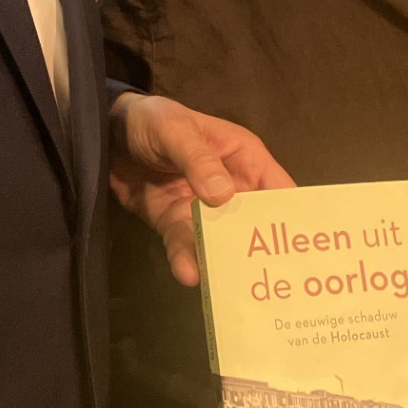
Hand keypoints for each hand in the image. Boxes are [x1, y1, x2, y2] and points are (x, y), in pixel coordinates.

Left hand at [111, 93, 295, 285]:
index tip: (303, 250)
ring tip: (232, 287)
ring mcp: (202, 210)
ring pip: (220, 241)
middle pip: (254, 224)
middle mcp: (231, 187)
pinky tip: (190, 275)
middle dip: (262, 250)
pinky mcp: (175, 223)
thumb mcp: (175, 130)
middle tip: (273, 280)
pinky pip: (185, 245)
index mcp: (244, 159)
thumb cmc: (150, 121)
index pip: (278, 190)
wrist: (104, 136)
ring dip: (224, 261)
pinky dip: (187, 260)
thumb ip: (198, 159)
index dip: (291, 218)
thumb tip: (224, 196)